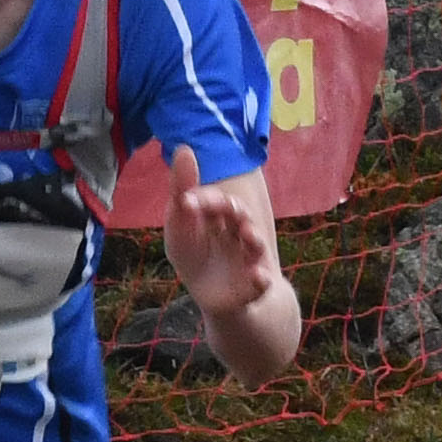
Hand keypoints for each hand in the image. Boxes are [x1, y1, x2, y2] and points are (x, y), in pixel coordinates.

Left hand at [163, 168, 280, 324]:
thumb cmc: (193, 254)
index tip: (186, 201)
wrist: (210, 295)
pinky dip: (261, 279)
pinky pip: (261, 283)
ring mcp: (249, 258)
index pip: (217, 200)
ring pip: (256, 245)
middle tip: (224, 206)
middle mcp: (239, 232)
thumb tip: (184, 146)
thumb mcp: (180, 226)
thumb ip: (180, 190)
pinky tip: (257, 276)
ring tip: (247, 233)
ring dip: (253, 238)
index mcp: (220, 215)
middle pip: (240, 216)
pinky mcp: (254, 285)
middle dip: (233, 210)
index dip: (205, 198)